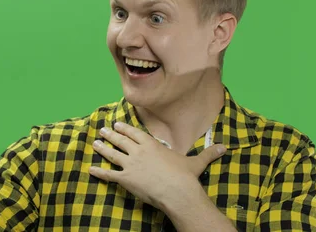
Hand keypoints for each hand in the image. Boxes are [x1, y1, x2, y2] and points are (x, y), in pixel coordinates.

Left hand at [88, 122, 225, 210]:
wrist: (177, 191)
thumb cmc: (185, 176)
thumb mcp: (196, 162)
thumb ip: (208, 153)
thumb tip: (224, 147)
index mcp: (151, 144)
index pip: (134, 133)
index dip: (125, 128)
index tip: (117, 124)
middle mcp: (138, 151)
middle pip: (121, 140)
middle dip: (111, 134)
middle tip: (103, 130)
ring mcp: (130, 164)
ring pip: (112, 154)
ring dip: (103, 148)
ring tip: (95, 143)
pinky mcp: (125, 179)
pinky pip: (109, 174)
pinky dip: (99, 172)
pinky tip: (90, 169)